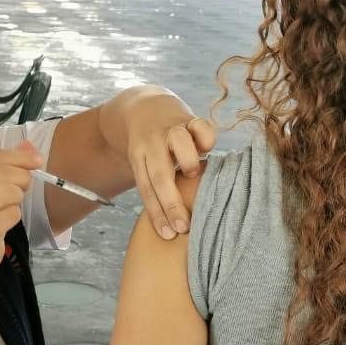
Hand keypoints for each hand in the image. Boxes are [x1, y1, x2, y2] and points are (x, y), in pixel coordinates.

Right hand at [0, 144, 40, 274]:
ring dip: (17, 200)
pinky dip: (12, 217)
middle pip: (4, 173)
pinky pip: (12, 215)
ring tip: (7, 207)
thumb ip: (2, 166)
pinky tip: (1, 224)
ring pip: (11, 192)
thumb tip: (29, 146)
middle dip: (22, 179)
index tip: (37, 160)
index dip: (19, 156)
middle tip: (22, 189)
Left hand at [126, 101, 216, 240]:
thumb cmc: (151, 150)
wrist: (146, 109)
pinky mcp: (190, 118)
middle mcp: (153, 143)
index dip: (157, 213)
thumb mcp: (144, 165)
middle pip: (160, 174)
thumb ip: (157, 188)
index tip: (168, 235)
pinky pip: (201, 126)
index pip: (146, 189)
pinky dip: (206, 138)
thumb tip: (175, 227)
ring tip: (192, 175)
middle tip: (184, 228)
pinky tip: (207, 151)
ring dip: (187, 161)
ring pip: (178, 142)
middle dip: (172, 203)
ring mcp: (171, 129)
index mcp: (138, 157)